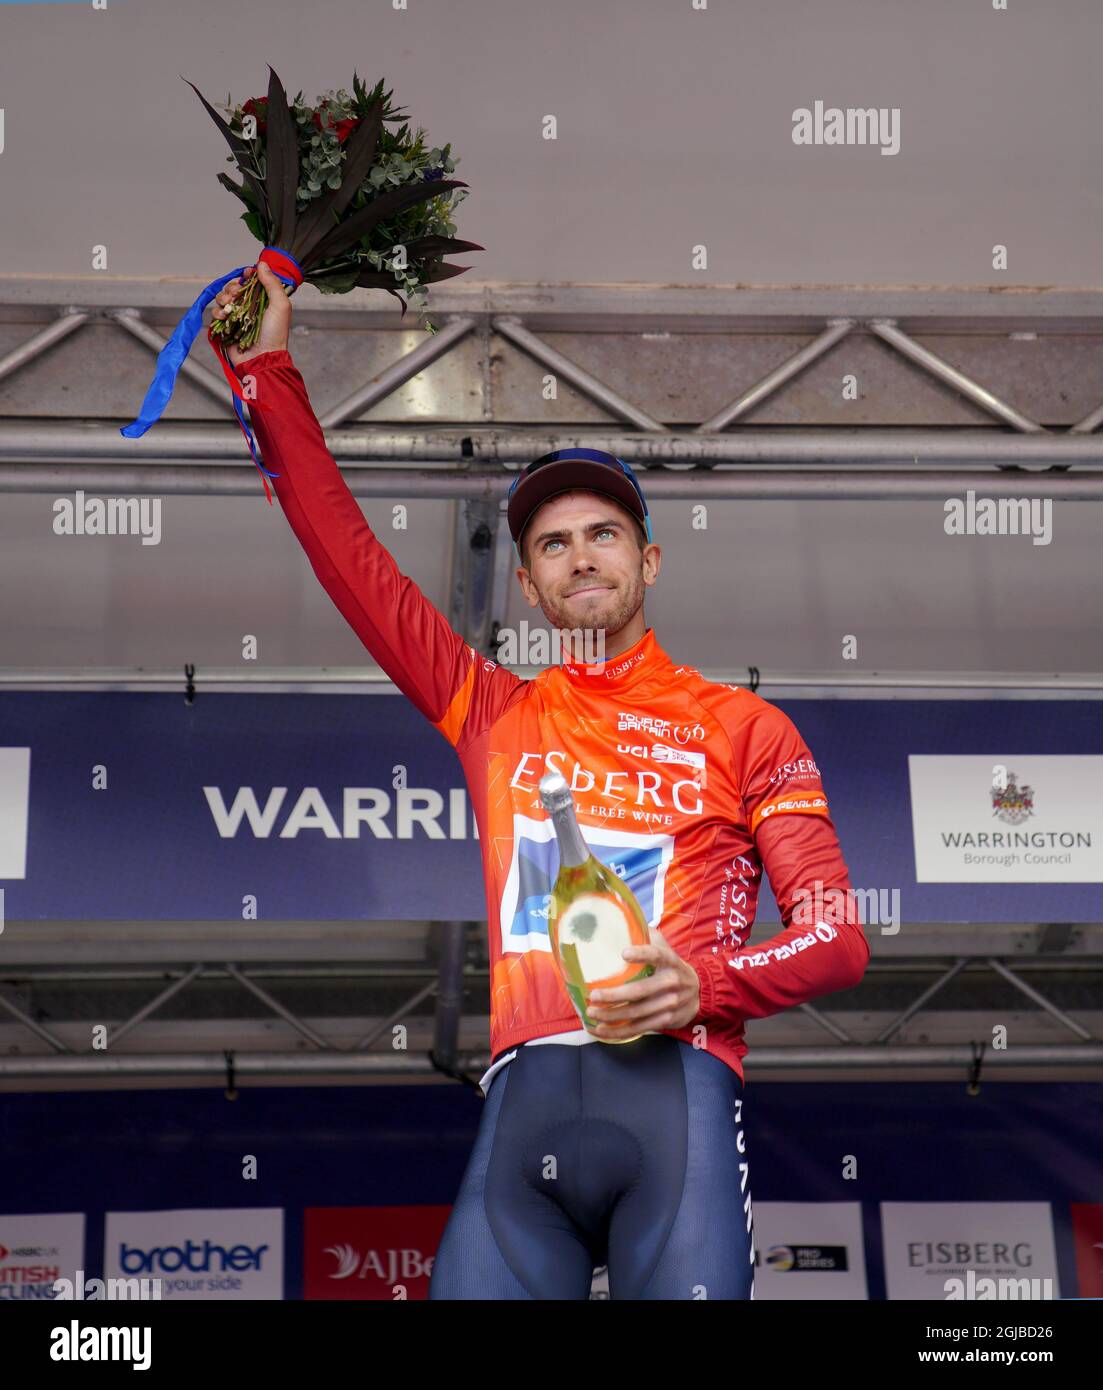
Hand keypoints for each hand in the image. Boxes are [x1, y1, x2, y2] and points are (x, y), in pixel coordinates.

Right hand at [211, 258, 292, 366]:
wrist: (262, 358)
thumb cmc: (275, 334)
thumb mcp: (280, 306)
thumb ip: (272, 283)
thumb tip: (262, 264)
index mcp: (263, 300)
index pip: (251, 281)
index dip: (246, 276)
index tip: (246, 275)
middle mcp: (249, 307)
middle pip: (233, 287)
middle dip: (232, 287)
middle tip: (236, 294)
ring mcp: (237, 317)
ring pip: (222, 298)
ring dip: (223, 298)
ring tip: (229, 306)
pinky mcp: (226, 327)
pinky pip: (216, 313)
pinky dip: (217, 313)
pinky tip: (224, 317)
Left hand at [587, 926, 701, 1035]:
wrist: (700, 992)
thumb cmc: (671, 966)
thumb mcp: (665, 947)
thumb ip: (646, 935)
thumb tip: (619, 920)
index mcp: (670, 961)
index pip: (657, 954)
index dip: (642, 953)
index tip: (623, 953)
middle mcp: (672, 982)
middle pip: (641, 991)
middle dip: (614, 995)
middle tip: (593, 995)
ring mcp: (670, 1004)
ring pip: (637, 1013)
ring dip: (612, 1015)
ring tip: (591, 1013)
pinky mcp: (666, 1020)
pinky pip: (639, 1028)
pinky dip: (618, 1031)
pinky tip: (601, 1030)